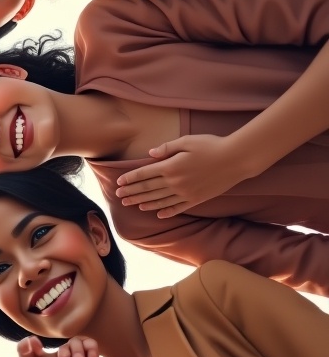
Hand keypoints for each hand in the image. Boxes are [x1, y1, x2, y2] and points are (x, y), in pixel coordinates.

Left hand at [17, 335, 97, 356]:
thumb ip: (23, 350)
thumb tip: (30, 338)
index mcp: (57, 347)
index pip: (52, 335)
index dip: (47, 340)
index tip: (37, 349)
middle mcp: (71, 349)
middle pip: (72, 340)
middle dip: (68, 349)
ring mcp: (82, 352)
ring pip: (81, 341)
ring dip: (77, 350)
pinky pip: (93, 344)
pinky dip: (91, 348)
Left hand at [114, 134, 250, 216]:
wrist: (237, 159)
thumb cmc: (212, 145)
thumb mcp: (187, 141)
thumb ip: (167, 148)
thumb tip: (149, 154)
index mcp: (171, 166)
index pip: (144, 174)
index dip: (130, 179)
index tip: (119, 183)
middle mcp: (175, 182)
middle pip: (148, 189)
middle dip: (132, 192)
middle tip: (119, 197)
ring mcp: (186, 193)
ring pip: (160, 200)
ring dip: (144, 203)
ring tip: (132, 205)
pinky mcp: (197, 199)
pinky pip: (178, 208)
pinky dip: (166, 212)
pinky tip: (157, 215)